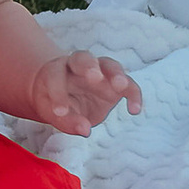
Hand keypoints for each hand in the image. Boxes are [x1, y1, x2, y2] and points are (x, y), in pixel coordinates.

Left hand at [27, 50, 142, 136]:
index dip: (57, 93)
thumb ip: (67, 121)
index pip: (56, 76)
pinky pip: (129, 85)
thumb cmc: (54, 103)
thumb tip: (85, 130)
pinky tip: (134, 110)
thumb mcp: (54, 114)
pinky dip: (134, 94)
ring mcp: (100, 71)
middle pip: (83, 57)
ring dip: (116, 74)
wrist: (67, 97)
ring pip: (109, 65)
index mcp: (56, 69)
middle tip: (94, 77)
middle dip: (88, 65)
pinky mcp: (116, 83)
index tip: (60, 112)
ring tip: (120, 86)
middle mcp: (78, 65)